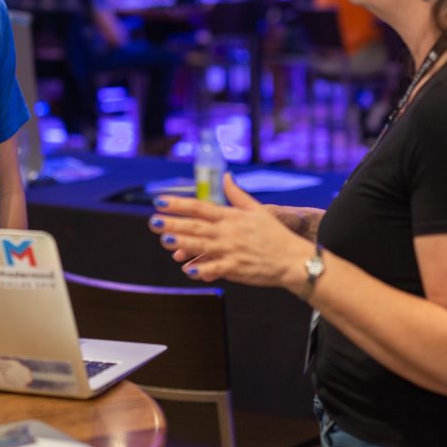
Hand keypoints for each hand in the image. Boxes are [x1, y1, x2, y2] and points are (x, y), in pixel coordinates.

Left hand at [148, 174, 313, 289]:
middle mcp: (228, 232)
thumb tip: (226, 176)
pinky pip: (216, 269)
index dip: (179, 204)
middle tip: (153, 222)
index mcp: (231, 216)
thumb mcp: (257, 210)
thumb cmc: (274, 234)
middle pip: (196, 226)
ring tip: (164, 240)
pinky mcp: (236, 268)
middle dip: (173, 224)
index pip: (200, 207)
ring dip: (182, 243)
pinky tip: (188, 269)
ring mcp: (231, 250)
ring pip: (202, 246)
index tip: (160, 201)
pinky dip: (202, 269)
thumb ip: (237, 194)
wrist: (293, 259)